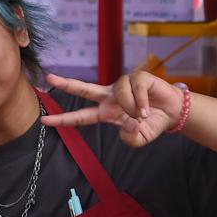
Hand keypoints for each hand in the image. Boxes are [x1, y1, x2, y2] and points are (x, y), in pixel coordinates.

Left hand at [42, 71, 184, 146]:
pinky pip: (136, 90)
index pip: (81, 117)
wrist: (172, 112)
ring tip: (142, 116)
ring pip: (119, 93)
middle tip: (50, 78)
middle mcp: (110, 96)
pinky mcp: (138, 77)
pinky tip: (148, 110)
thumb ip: (131, 138)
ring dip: (132, 108)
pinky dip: (143, 103)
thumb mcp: (140, 138)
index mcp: (105, 112)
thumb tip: (127, 127)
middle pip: (84, 89)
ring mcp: (123, 85)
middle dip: (67, 83)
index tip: (44, 120)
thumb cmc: (151, 123)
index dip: (63, 119)